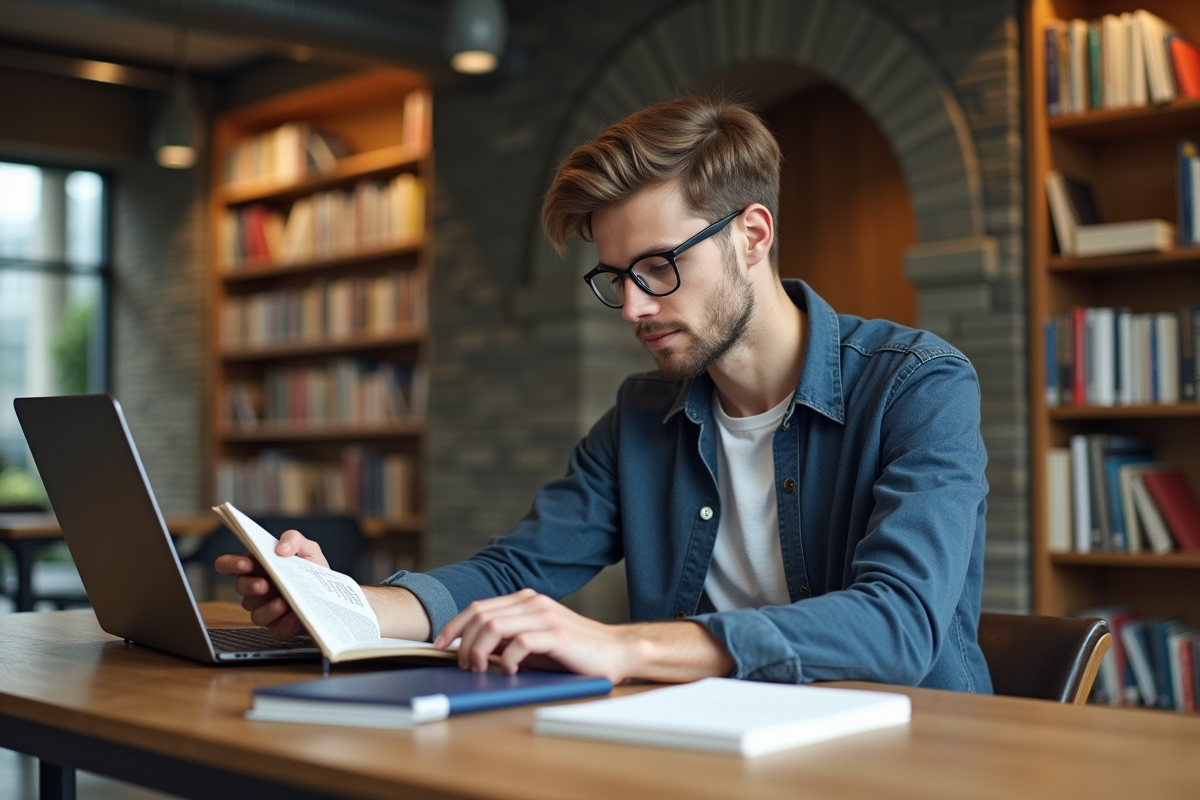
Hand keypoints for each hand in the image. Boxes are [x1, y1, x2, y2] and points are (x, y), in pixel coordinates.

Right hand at [213, 530, 328, 639]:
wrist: (332, 595)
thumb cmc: (314, 571)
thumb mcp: (308, 549)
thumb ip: (294, 539)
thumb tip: (280, 547)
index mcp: (259, 567)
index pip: (231, 564)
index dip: (231, 564)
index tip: (243, 563)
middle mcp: (258, 588)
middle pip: (240, 587)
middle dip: (249, 585)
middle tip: (263, 584)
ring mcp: (266, 609)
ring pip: (255, 612)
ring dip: (267, 608)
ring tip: (281, 603)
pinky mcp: (280, 627)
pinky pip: (275, 629)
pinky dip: (284, 623)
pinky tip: (292, 617)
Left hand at [433, 589, 637, 681]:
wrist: (615, 652)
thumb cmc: (573, 652)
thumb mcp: (533, 643)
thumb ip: (506, 639)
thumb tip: (472, 648)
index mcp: (524, 600)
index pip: (478, 607)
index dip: (453, 626)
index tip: (438, 645)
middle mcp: (532, 602)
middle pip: (480, 615)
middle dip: (463, 643)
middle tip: (464, 666)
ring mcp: (545, 615)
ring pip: (493, 626)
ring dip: (479, 651)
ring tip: (481, 669)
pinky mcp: (557, 633)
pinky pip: (519, 643)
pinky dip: (506, 659)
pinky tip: (509, 671)